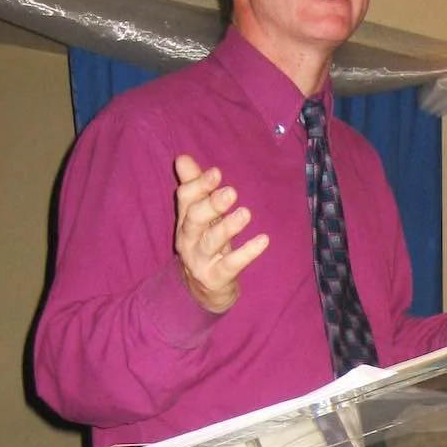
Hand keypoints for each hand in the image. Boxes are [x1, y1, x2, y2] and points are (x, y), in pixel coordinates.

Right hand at [174, 154, 268, 312]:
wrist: (203, 288)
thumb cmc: (205, 243)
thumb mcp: (200, 216)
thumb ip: (194, 188)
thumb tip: (182, 158)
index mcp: (185, 220)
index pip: (186, 199)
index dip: (199, 185)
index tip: (217, 173)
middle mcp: (188, 239)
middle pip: (195, 219)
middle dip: (211, 204)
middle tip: (231, 191)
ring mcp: (200, 260)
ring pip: (211, 241)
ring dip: (228, 227)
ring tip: (246, 213)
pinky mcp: (215, 277)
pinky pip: (231, 265)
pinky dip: (247, 253)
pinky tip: (264, 240)